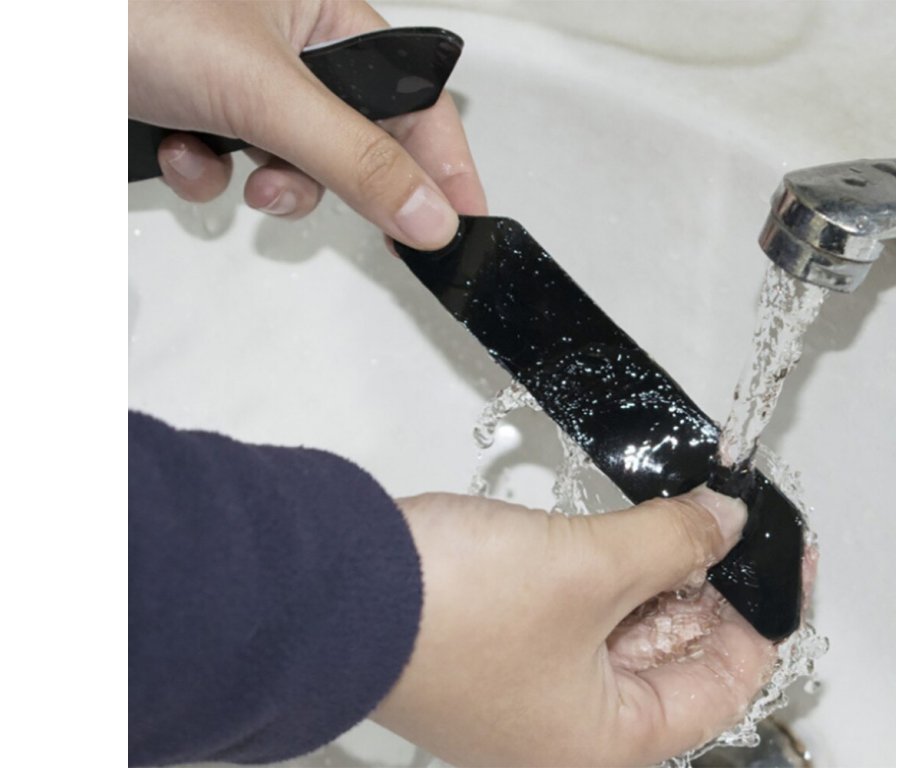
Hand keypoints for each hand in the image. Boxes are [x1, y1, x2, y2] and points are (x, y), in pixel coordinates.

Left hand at [128, 0, 485, 246]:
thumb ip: (355, 159)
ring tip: (233, 167)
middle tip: (335, 209)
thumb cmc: (131, 7)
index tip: (462, 221)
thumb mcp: (264, 90)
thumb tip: (429, 214)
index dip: (445, 164)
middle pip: (354, 142)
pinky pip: (230, 167)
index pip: (416, 102)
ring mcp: (239, 82)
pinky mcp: (195, 111)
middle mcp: (288, 47)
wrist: (30, 26)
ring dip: (263, 183)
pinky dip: (208, 175)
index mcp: (326, 16)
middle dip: (331, 181)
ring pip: (290, 164)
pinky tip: (180, 150)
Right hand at [375, 487, 776, 766]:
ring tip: (679, 516)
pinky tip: (626, 531)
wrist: (340, 588)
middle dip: (704, 585)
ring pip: (627, 630)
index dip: (759, 616)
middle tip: (724, 521)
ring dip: (656, 572)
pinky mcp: (505, 647)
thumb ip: (673, 541)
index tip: (780, 559)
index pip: (726, 687)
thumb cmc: (448, 614)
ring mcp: (534, 690)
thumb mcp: (590, 567)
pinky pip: (582, 613)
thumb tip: (725, 523)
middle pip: (675, 657)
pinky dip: (609, 572)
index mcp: (605, 745)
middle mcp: (570, 732)